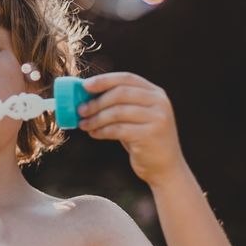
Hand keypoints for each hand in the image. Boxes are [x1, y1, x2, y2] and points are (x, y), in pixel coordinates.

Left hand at [77, 72, 186, 186]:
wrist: (165, 168)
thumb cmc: (143, 139)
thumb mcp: (134, 117)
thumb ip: (118, 103)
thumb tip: (85, 94)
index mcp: (155, 93)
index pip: (127, 78)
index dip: (104, 80)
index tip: (84, 85)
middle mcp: (159, 102)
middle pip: (120, 93)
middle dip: (97, 102)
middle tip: (80, 110)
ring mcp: (157, 118)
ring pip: (117, 112)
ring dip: (96, 118)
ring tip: (84, 125)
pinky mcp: (150, 135)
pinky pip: (118, 129)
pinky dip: (102, 131)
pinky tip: (93, 134)